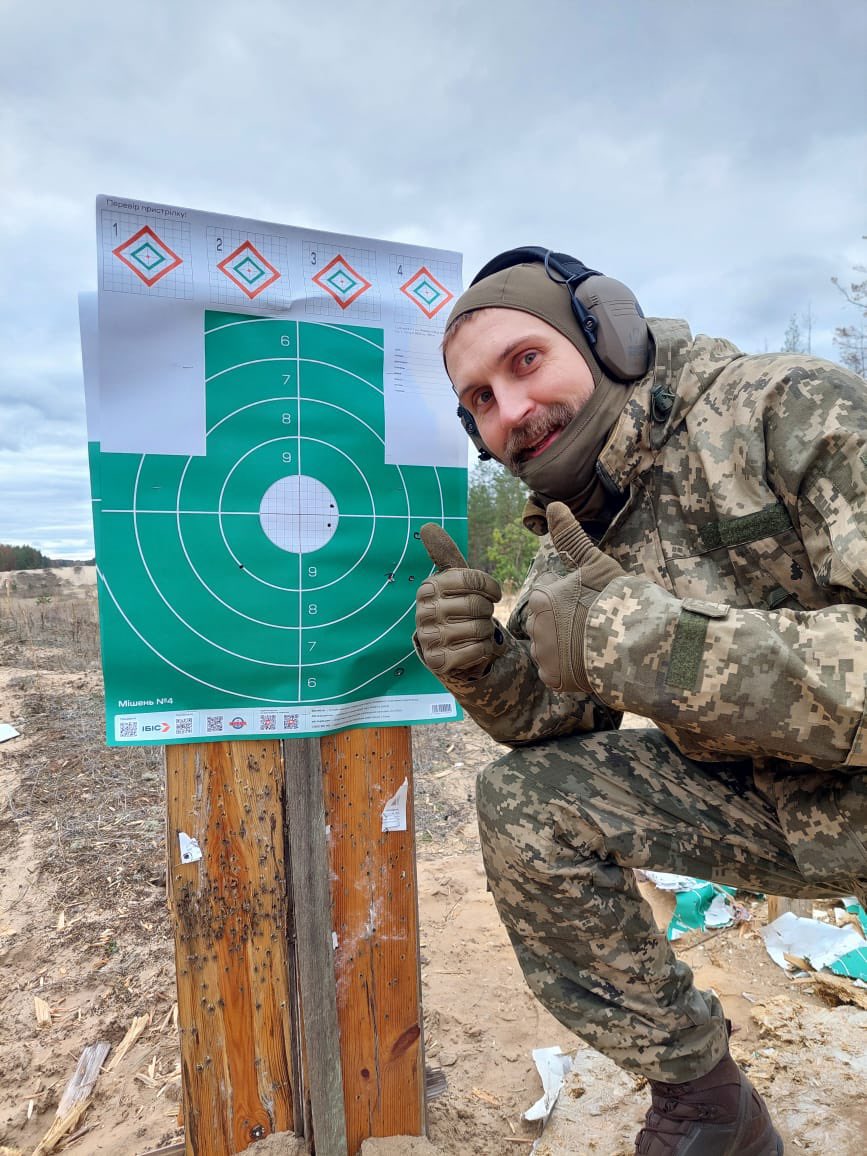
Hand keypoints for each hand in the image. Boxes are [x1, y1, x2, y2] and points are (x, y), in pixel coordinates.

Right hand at [415, 524, 501, 679]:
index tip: (492, 595)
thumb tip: (427, 525)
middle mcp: (424, 611)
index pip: (473, 580)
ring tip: (477, 632)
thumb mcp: (454, 583)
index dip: (490, 588)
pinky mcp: (439, 661)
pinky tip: (475, 647)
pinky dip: (484, 649)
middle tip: (481, 617)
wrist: (448, 649)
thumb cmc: (456, 609)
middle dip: (488, 612)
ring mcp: (430, 637)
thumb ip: (445, 555)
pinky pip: (478, 650)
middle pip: (478, 605)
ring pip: (480, 628)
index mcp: (429, 587)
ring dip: (486, 632)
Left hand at [526, 502, 626, 691]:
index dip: (571, 600)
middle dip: (565, 625)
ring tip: (593, 644)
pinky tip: (588, 662)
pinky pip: (556, 673)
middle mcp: (536, 627)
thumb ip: (570, 537)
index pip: (547, 598)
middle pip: (546, 625)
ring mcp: (544, 655)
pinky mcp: (555, 679)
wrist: (637, 643)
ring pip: (548, 649)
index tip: (590, 605)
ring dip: (565, 648)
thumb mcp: (595, 563)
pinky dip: (569, 670)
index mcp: (542, 599)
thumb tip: (553, 505)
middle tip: (593, 626)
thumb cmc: (618, 599)